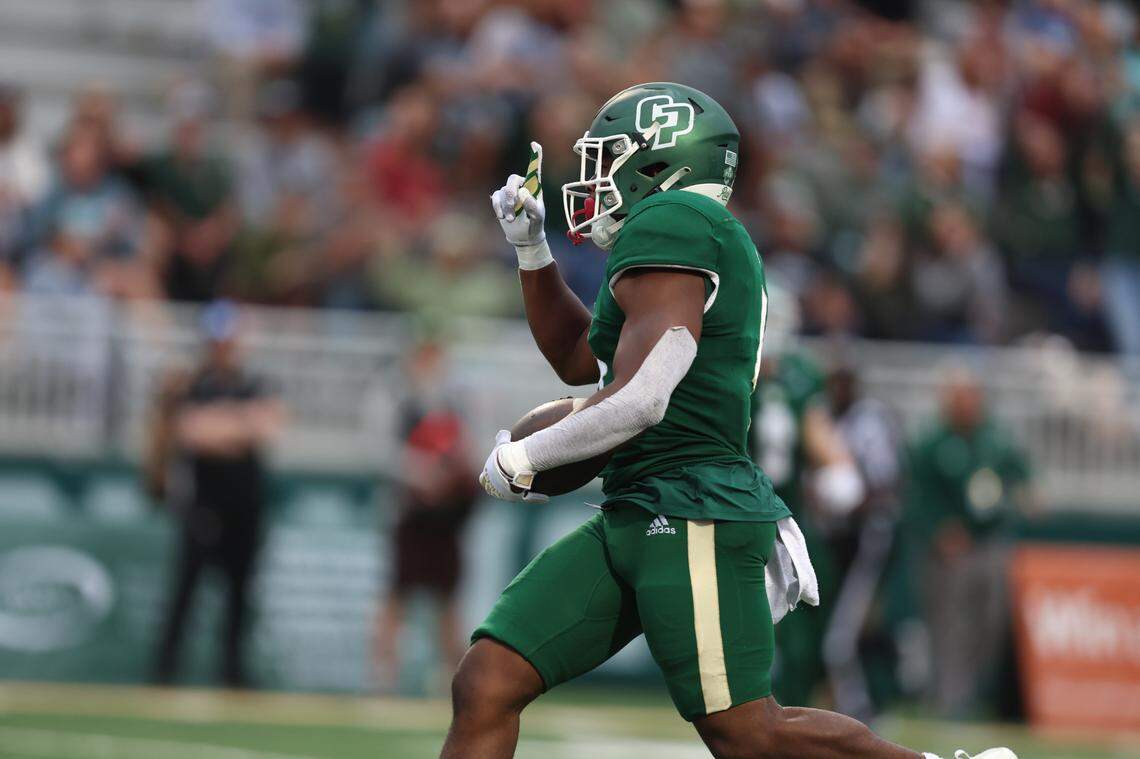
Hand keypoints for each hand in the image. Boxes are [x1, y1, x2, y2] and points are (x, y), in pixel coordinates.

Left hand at [478, 430, 547, 503]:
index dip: (489, 476)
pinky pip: (527, 498)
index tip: (496, 472)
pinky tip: (544, 497)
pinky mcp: (517, 497)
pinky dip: (535, 498)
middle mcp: (494, 489)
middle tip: (512, 479)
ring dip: (519, 491)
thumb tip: (504, 433)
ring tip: (528, 486)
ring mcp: (504, 495)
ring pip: (512, 494)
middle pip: (496, 489)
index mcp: (486, 477)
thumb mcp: (503, 442)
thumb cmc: (506, 454)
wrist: (514, 465)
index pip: (484, 479)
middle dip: (502, 486)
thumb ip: (501, 437)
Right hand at [490, 142, 552, 269]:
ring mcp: (509, 193)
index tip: (535, 144)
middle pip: (513, 179)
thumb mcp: (537, 217)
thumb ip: (533, 205)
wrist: (524, 236)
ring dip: (507, 206)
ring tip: (512, 219)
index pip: (534, 169)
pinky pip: (495, 197)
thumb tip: (522, 192)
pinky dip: (498, 207)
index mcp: (534, 187)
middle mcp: (521, 186)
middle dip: (511, 192)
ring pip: (503, 191)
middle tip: (514, 205)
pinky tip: (502, 217)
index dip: (535, 156)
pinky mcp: (500, 200)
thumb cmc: (534, 224)